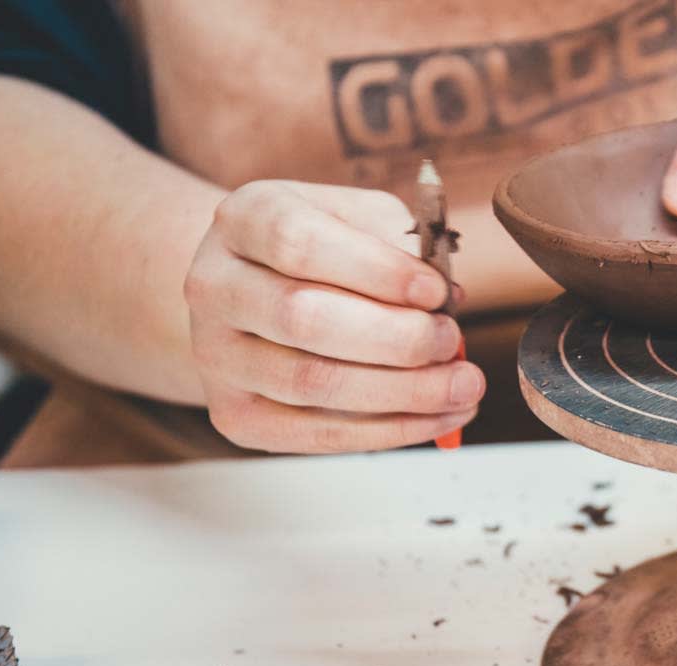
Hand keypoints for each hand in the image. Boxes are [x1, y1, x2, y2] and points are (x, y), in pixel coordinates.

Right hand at [184, 180, 482, 452]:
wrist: (254, 291)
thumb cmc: (323, 249)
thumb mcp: (359, 219)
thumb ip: (401, 245)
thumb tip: (446, 297)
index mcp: (244, 220)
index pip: (301, 244)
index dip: (378, 272)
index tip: (437, 291)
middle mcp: (214, 286)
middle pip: (304, 319)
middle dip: (397, 338)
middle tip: (452, 342)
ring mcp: (216, 357)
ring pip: (313, 384)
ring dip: (404, 392)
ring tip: (462, 385)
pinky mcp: (235, 416)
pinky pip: (318, 435)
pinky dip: (391, 431)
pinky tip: (440, 417)